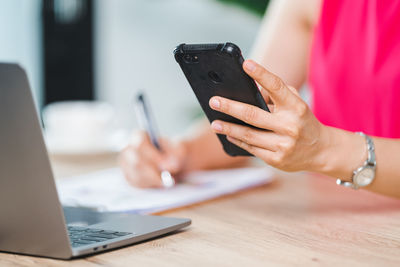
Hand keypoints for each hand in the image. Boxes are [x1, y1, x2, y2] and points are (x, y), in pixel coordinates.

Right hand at [118, 131, 186, 187]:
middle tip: (167, 179)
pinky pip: (137, 184)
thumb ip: (175, 154)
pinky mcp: (128, 177)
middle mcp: (128, 149)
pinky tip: (159, 182)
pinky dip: (150, 185)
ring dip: (153, 180)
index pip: (140, 145)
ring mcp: (126, 164)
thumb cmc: (174, 153)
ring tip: (166, 180)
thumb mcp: (180, 150)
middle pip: (136, 163)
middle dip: (153, 173)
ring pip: (137, 176)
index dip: (153, 156)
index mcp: (139, 136)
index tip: (166, 165)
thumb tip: (167, 166)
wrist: (172, 162)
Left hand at [209, 60, 326, 171]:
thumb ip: (277, 95)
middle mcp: (290, 125)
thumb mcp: (296, 105)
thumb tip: (250, 90)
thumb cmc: (303, 122)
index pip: (277, 87)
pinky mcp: (277, 160)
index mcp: (296, 107)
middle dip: (230, 107)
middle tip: (214, 101)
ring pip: (249, 135)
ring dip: (228, 128)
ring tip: (214, 123)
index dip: (261, 74)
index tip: (246, 64)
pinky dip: (238, 140)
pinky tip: (228, 134)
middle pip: (253, 115)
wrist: (322, 151)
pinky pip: (252, 148)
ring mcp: (284, 145)